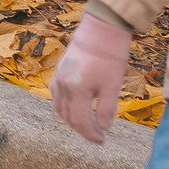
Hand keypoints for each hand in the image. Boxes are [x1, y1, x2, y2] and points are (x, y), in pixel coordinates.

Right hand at [49, 14, 134, 144]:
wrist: (101, 28)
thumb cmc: (110, 56)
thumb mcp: (113, 85)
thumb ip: (106, 109)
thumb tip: (103, 127)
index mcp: (76, 89)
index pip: (79, 121)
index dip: (91, 134)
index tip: (102, 140)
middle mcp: (63, 84)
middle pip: (67, 116)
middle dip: (82, 128)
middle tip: (97, 134)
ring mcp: (58, 76)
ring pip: (59, 106)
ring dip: (71, 118)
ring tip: (86, 123)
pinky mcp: (59, 69)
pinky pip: (56, 94)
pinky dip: (63, 105)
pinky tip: (74, 105)